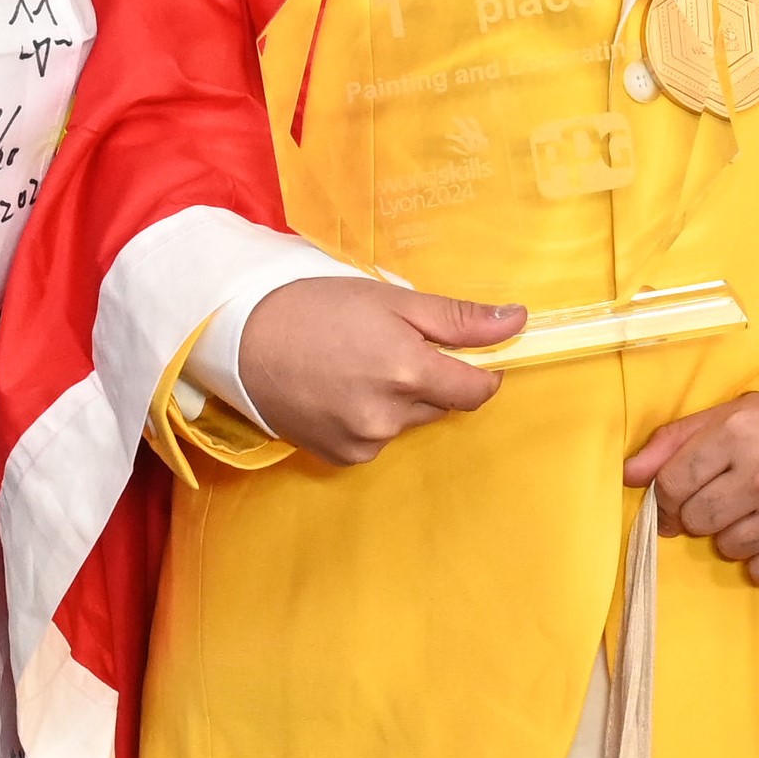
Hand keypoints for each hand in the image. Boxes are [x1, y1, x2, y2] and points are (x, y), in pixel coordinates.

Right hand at [232, 275, 528, 464]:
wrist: (240, 339)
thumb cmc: (316, 308)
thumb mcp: (391, 300)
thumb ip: (457, 318)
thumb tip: (518, 321)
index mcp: (409, 372)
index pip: (477, 391)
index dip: (479, 371)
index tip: (461, 353)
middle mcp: (390, 417)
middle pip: (440, 405)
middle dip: (428, 379)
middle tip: (387, 346)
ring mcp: (364, 442)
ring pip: (407, 422)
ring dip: (397, 400)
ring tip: (354, 367)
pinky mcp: (340, 457)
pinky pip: (376, 439)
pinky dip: (368, 418)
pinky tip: (338, 392)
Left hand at [625, 394, 758, 588]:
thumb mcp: (732, 417)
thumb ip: (675, 441)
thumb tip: (628, 475)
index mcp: (738, 432)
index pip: (671, 484)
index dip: (666, 498)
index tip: (677, 500)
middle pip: (694, 521)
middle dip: (702, 514)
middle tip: (730, 499)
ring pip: (727, 548)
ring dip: (735, 535)